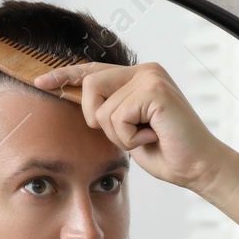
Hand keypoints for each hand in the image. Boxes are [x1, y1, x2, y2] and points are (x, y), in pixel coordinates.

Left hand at [32, 61, 229, 192]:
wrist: (198, 167)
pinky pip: (118, 118)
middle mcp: (145, 70)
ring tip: (147, 137)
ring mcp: (151, 77)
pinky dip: (130, 138)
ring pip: (102, 108)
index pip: (93, 70)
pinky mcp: (154, 90)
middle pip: (90, 85)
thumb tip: (82, 108)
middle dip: (96, 119)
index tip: (40, 81)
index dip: (64, 75)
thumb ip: (109, 112)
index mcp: (138, 76)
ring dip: (119, 135)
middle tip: (129, 135)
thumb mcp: (128, 130)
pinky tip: (153, 138)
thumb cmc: (166, 153)